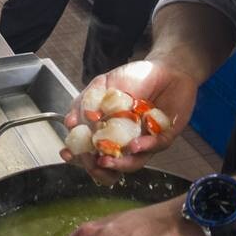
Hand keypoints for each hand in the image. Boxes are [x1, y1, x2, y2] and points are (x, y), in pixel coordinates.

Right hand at [62, 59, 200, 184]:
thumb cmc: (135, 77)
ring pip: (132, 162)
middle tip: (90, 161)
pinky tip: (133, 145)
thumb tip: (71, 123)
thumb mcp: (103, 84)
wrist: (166, 68)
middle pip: (109, 166)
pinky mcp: (164, 137)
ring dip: (119, 165)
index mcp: (108, 131)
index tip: (68, 154)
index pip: (91, 150)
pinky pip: (154, 146)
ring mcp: (144, 141)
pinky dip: (143, 147)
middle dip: (96, 168)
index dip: (79, 156)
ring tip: (106, 161)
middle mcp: (125, 141)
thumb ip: (86, 102)